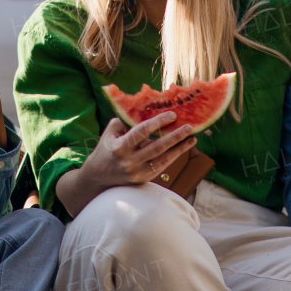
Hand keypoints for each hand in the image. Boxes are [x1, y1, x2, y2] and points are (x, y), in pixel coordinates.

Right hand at [82, 112, 196, 187]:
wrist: (98, 178)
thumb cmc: (106, 150)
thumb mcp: (109, 133)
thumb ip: (125, 122)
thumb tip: (146, 111)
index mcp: (120, 147)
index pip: (141, 132)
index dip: (158, 123)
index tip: (172, 114)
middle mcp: (129, 161)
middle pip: (157, 147)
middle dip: (175, 137)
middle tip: (189, 127)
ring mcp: (137, 173)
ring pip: (163, 160)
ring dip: (180, 149)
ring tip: (193, 138)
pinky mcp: (143, 179)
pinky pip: (162, 166)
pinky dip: (173, 157)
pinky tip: (182, 148)